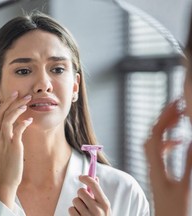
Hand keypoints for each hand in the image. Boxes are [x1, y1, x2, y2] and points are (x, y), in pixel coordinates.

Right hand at [0, 91, 32, 207]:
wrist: (6, 180)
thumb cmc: (8, 163)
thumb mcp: (6, 146)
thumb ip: (10, 134)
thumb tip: (20, 124)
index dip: (7, 103)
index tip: (15, 94)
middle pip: (2, 113)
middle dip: (12, 101)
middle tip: (23, 93)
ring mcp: (5, 140)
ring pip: (8, 119)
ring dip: (17, 109)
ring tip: (27, 102)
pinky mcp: (13, 146)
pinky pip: (17, 131)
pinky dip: (23, 123)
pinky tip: (29, 120)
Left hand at [69, 175, 110, 215]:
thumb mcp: (104, 207)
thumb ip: (99, 192)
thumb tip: (94, 177)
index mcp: (105, 203)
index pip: (93, 184)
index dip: (86, 178)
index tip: (81, 177)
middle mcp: (97, 209)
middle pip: (81, 191)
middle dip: (81, 195)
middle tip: (85, 201)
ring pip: (75, 200)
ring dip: (77, 204)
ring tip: (83, 210)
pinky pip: (71, 209)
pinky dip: (73, 212)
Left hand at [144, 99, 191, 215]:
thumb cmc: (175, 210)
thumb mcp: (184, 187)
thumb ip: (188, 164)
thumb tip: (190, 141)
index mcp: (156, 166)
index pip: (155, 135)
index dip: (164, 118)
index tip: (176, 105)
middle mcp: (151, 165)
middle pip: (152, 135)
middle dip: (164, 119)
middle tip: (178, 106)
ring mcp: (154, 168)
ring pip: (154, 143)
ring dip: (165, 129)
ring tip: (180, 119)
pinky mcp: (158, 173)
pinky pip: (159, 152)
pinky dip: (168, 142)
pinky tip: (179, 141)